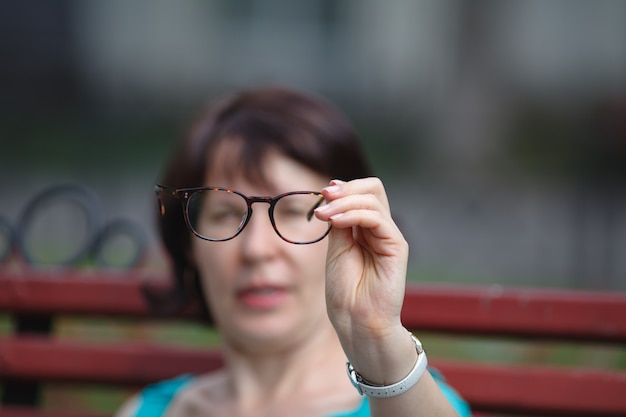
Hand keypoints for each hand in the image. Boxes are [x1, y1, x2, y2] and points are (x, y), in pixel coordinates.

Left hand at [314, 178, 409, 366]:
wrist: (357, 320)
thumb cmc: (346, 290)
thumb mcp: (336, 247)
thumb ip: (338, 221)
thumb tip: (332, 191)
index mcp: (366, 228)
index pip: (363, 192)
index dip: (344, 188)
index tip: (322, 194)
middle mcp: (380, 228)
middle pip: (372, 188)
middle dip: (346, 188)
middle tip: (324, 197)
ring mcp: (389, 236)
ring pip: (373, 199)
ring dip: (343, 202)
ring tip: (324, 215)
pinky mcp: (397, 246)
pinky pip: (377, 218)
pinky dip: (353, 214)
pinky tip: (335, 221)